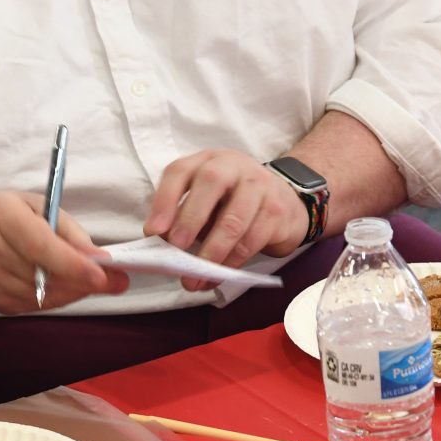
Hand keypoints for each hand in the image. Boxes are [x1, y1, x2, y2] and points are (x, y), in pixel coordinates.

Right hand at [0, 192, 129, 314]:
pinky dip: (57, 297)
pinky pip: (36, 306)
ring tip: (90, 279)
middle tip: (117, 279)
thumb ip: (65, 227)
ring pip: (46, 296)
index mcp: (1, 219)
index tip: (103, 273)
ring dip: (74, 290)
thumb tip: (96, 256)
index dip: (74, 264)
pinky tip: (64, 285)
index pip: (41, 247)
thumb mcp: (29, 203)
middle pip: (47, 276)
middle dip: (86, 281)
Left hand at [145, 149, 307, 287]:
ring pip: (234, 219)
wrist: (286, 201)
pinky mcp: (277, 210)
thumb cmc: (234, 203)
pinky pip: (253, 239)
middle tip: (176, 250)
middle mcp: (234, 166)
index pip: (180, 171)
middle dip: (190, 220)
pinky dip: (232, 262)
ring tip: (195, 278)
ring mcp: (260, 185)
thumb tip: (161, 240)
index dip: (164, 200)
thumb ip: (182, 214)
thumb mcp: (206, 201)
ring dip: (212, 252)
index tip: (153, 232)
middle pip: (211, 184)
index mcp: (207, 161)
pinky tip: (218, 276)